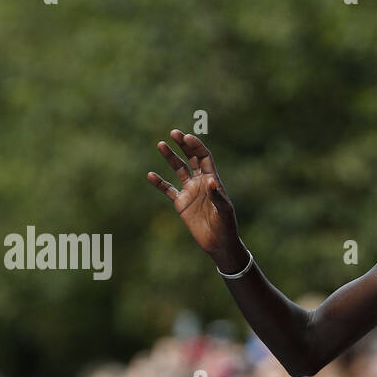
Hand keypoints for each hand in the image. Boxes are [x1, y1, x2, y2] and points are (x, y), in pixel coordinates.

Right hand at [147, 130, 240, 260]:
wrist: (219, 243)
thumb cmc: (226, 226)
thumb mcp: (224, 211)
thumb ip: (217, 195)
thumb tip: (210, 181)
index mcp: (213, 180)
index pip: (204, 157)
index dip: (196, 146)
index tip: (187, 137)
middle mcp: (201, 182)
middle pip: (191, 158)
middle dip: (183, 145)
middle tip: (174, 133)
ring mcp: (190, 191)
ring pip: (179, 169)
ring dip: (170, 157)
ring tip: (161, 144)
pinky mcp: (181, 203)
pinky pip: (168, 189)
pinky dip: (159, 183)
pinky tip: (150, 175)